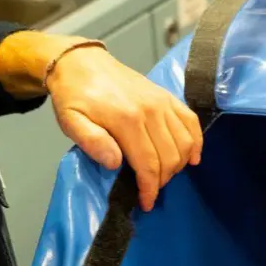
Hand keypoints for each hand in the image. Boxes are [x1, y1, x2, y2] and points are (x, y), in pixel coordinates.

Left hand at [48, 47, 203, 211]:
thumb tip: (115, 163)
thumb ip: (92, 142)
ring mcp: (162, 102)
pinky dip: (196, 142)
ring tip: (164, 176)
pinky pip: (191, 121)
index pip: (148, 163)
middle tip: (150, 190)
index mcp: (126, 119)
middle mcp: (150, 110)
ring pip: (184, 142)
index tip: (146, 202)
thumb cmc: (74, 96)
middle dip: (162, 180)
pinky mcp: (167, 96)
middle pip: (169, 156)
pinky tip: (192, 157)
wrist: (82, 63)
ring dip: (178, 165)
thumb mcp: (70, 121)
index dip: (150, 188)